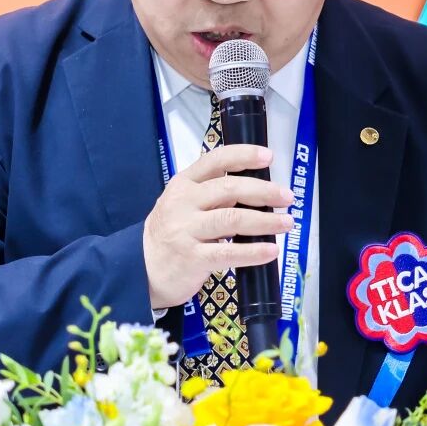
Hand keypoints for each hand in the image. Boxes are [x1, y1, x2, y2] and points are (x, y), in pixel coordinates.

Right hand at [143, 144, 293, 309]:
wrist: (139, 270)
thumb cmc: (169, 235)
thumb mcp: (182, 206)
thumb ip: (211, 196)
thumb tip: (256, 192)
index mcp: (183, 184)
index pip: (215, 160)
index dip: (243, 155)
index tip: (269, 157)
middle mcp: (183, 203)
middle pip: (229, 188)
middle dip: (264, 191)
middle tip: (287, 197)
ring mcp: (186, 230)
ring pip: (233, 219)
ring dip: (265, 221)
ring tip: (286, 223)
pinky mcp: (192, 258)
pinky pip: (229, 253)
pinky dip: (254, 251)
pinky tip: (270, 251)